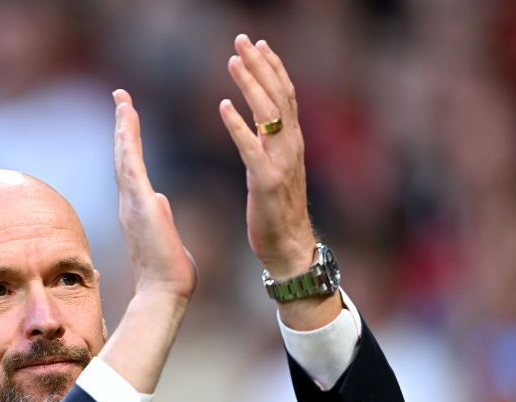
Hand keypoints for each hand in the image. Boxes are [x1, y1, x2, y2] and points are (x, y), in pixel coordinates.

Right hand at [96, 89, 194, 393]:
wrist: (164, 293)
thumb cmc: (170, 275)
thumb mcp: (168, 237)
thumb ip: (163, 217)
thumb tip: (162, 201)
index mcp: (138, 210)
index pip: (132, 169)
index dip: (129, 143)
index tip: (129, 119)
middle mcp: (129, 204)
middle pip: (123, 157)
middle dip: (123, 126)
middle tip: (121, 98)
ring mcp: (131, 203)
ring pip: (124, 156)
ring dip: (124, 126)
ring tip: (123, 99)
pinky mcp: (139, 204)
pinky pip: (131, 163)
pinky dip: (128, 139)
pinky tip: (127, 118)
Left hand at [220, 34, 314, 278]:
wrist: (289, 248)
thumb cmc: (277, 212)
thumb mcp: (275, 169)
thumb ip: (269, 144)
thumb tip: (260, 120)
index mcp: (291, 142)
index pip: (284, 95)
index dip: (272, 67)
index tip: (257, 43)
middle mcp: (291, 147)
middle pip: (278, 95)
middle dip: (260, 65)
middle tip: (242, 40)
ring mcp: (281, 163)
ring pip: (268, 114)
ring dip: (250, 85)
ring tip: (232, 62)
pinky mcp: (267, 182)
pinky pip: (250, 148)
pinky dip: (238, 126)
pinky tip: (223, 106)